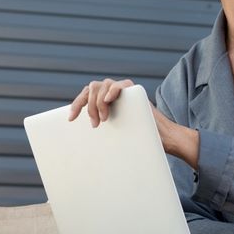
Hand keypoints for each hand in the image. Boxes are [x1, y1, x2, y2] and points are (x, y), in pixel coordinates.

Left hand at [67, 78, 199, 167]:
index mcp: (105, 102)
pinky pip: (120, 84)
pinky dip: (112, 91)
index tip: (70, 119)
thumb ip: (101, 131)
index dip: (76, 105)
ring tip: (103, 119)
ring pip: (101, 85)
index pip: (85, 95)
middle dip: (88, 105)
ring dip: (98, 102)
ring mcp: (124, 91)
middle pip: (91, 88)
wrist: (163, 139)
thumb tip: (77, 148)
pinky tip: (107, 101)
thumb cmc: (138, 140)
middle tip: (94, 124)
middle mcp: (113, 94)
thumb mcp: (113, 135)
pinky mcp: (136, 92)